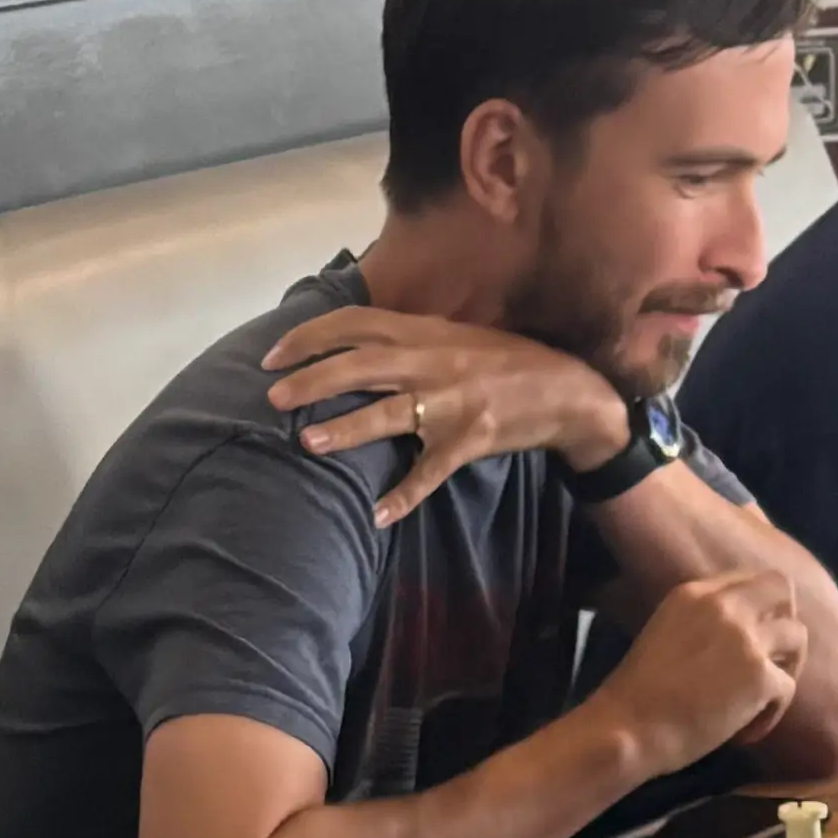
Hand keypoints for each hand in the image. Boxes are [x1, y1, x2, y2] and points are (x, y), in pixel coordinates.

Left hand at [262, 306, 629, 522]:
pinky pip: (430, 471)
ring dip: (346, 429)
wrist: (565, 389)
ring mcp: (451, 402)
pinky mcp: (469, 440)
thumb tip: (350, 346)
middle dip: (312, 380)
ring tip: (307, 443)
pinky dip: (404, 495)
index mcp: (423, 333)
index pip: (355, 324)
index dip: (309, 337)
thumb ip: (404, 338)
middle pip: (360, 365)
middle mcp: (432, 362)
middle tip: (273, 398)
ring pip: (389, 413)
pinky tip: (377, 514)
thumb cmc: (501, 361)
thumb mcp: (451, 336)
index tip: (273, 356)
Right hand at [587, 560, 810, 779]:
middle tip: (773, 658)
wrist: (627, 729)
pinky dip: (771, 714)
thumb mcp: (665, 633)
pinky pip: (788, 688)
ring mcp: (746, 639)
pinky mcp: (761, 677)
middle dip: (785, 620)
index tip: (753, 636)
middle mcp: (725, 605)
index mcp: (695, 593)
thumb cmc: (634, 694)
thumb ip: (701, 623)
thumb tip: (734, 638)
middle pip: (782, 588)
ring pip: (797, 637)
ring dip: (787, 667)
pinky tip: (744, 732)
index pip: (749, 578)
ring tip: (760, 698)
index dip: (762, 606)